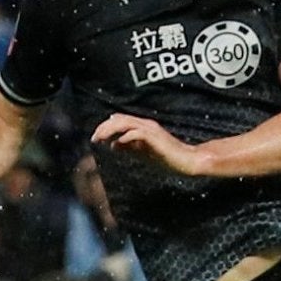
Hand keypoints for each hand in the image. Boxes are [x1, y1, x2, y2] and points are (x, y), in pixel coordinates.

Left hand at [90, 114, 207, 176]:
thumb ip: (128, 147)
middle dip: (104, 127)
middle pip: (120, 118)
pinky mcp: (156, 138)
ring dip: (111, 130)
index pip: (120, 120)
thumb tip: (112, 145)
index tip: (95, 137)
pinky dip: (126, 137)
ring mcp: (151, 130)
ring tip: (100, 138)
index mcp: (143, 126)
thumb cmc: (166, 157)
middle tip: (94, 138)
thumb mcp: (142, 152)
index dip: (106, 126)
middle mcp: (146, 125)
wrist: (186, 161)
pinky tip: (118, 143)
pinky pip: (137, 133)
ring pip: (126, 123)